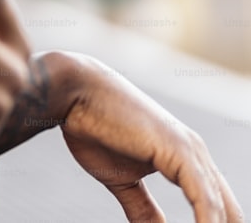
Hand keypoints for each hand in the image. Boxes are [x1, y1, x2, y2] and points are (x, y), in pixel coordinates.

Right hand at [51, 52, 243, 222]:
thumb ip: (142, 209)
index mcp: (185, 158)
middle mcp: (196, 154)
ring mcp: (192, 152)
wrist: (76, 94)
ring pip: (222, 209)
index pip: (215, 205)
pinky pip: (206, 200)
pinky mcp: (181, 152)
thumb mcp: (121, 180)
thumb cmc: (92, 128)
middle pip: (228, 211)